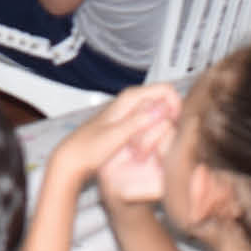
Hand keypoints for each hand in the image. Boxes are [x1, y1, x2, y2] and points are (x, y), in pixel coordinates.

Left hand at [47, 85, 179, 191]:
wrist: (74, 159)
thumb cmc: (89, 148)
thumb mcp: (115, 136)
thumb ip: (138, 122)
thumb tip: (162, 109)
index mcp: (129, 98)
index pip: (166, 90)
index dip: (176, 107)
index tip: (174, 129)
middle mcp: (132, 102)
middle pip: (166, 104)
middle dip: (167, 123)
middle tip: (153, 145)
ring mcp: (132, 113)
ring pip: (160, 118)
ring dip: (159, 134)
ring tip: (140, 151)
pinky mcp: (132, 126)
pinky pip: (152, 128)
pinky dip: (152, 139)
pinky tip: (140, 153)